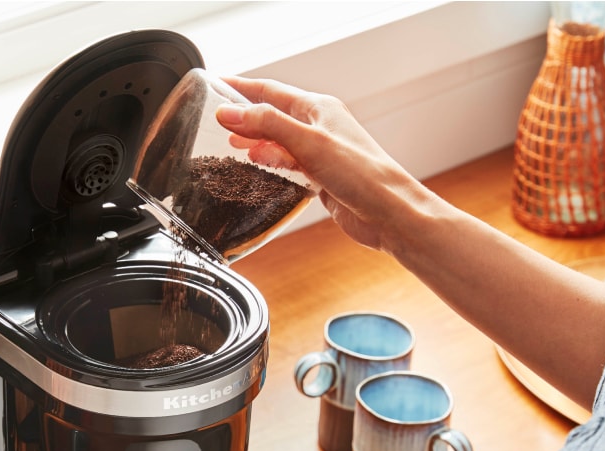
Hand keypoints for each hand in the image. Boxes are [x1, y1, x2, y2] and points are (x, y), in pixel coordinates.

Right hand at [214, 76, 426, 255]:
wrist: (388, 212)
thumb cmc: (361, 174)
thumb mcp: (308, 143)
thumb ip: (267, 125)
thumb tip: (229, 111)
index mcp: (319, 108)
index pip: (271, 90)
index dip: (241, 87)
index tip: (215, 84)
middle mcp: (320, 126)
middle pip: (273, 114)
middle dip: (245, 115)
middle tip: (216, 118)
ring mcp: (321, 151)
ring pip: (279, 139)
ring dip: (255, 139)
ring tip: (231, 142)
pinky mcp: (321, 176)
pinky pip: (289, 162)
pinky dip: (270, 161)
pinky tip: (257, 165)